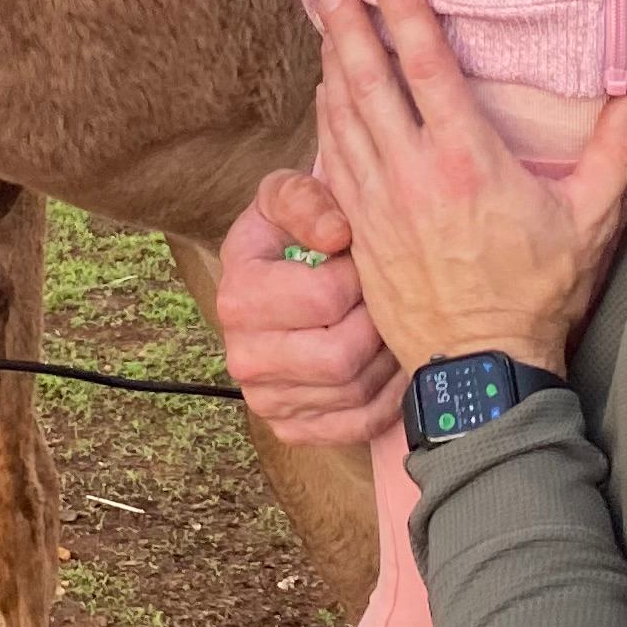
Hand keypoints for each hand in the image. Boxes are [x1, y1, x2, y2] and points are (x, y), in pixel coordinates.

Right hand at [214, 172, 399, 446]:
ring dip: (388, 357)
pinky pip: (359, 424)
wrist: (276, 282)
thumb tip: (337, 235)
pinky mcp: (292, 428)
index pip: (324, 298)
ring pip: (355, 392)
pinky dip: (388, 396)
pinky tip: (388, 362)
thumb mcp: (285, 198)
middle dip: (377, 323)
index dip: (360, 275)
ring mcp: (266, 400)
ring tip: (388, 324)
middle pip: (340, 356)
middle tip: (386, 298)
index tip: (361, 261)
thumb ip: (304, 199)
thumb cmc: (289, 237)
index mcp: (238, 297)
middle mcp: (243, 356)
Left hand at [314, 0, 626, 375]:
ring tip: (325, 25)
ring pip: (342, 118)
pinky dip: (325, 120)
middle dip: (349, 30)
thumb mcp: (592, 220)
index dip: (407, 16)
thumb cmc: (538, 294)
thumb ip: (618, 152)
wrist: (482, 367)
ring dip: (332, 67)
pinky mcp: (361, 229)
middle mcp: (413, 173)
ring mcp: (379, 202)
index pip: (427, 70)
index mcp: (467, 160)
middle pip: (368, 84)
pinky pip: (333, 159)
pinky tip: (325, 95)